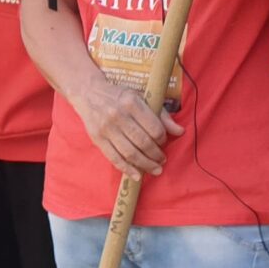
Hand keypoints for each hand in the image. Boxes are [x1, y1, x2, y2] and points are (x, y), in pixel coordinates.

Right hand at [68, 74, 183, 175]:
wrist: (88, 92)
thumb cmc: (119, 95)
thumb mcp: (141, 97)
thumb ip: (161, 115)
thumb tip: (180, 131)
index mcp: (132, 102)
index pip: (154, 128)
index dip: (162, 139)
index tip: (163, 142)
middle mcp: (118, 115)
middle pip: (143, 142)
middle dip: (156, 155)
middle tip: (162, 161)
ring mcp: (106, 128)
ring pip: (130, 153)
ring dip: (145, 164)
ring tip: (154, 169)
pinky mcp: (97, 138)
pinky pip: (114, 158)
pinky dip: (127, 169)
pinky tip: (137, 175)